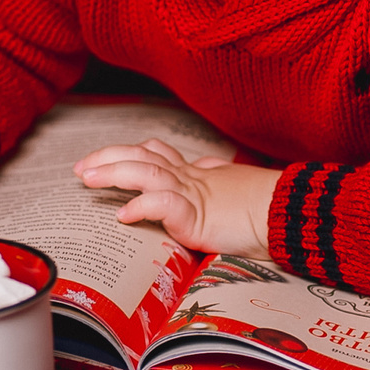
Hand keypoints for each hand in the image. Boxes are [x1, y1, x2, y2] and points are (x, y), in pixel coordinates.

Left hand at [75, 140, 275, 258]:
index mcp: (197, 175)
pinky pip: (163, 204)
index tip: (100, 160)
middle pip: (141, 156)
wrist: (288, 214)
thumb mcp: (230, 195)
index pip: (155, 154)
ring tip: (88, 179)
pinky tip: (123, 214)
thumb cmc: (263, 210)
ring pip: (145, 172)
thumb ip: (212, 187)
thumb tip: (204, 182)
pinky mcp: (197, 215)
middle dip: (107, 157)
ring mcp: (193, 194)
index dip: (126, 154)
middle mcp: (190, 178)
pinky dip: (140, 206)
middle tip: (81, 168)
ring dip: (113, 173)